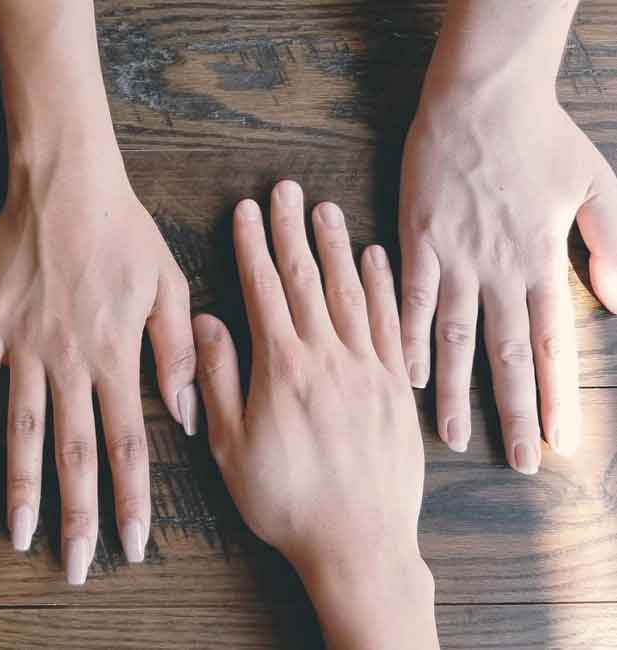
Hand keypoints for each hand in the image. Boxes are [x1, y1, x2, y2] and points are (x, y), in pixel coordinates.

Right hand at [0, 146, 196, 583]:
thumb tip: (186, 415)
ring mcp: (24, 344)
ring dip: (22, 488)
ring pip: (22, 431)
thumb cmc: (124, 230)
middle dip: (79, 513)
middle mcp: (69, 360)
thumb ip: (175, 352)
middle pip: (75, 451)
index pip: (128, 443)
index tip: (133, 543)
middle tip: (77, 564)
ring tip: (21, 535)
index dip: (131, 498)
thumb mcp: (168, 284)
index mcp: (116, 354)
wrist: (65, 181)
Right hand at [194, 182, 436, 648]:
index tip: (247, 210)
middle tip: (286, 189)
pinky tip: (375, 258)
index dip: (253, 246)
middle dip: (292, 230)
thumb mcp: (231, 447)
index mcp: (282, 367)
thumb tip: (206, 322)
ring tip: (325, 209)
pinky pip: (390, 323)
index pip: (264, 290)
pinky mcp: (395, 387)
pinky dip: (382, 285)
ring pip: (349, 291)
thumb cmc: (285, 500)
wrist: (359, 543)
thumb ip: (217, 379)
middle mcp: (327, 356)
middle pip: (306, 279)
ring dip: (335, 246)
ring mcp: (367, 368)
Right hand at [400, 75, 616, 471]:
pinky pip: (411, 301)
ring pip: (456, 336)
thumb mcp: (597, 182)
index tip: (561, 442)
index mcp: (541, 260)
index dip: (557, 395)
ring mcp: (455, 259)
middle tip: (517, 462)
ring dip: (455, 391)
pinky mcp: (417, 242)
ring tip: (451, 437)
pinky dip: (408, 339)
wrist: (480, 98)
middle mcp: (499, 270)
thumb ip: (614, 242)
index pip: (553, 342)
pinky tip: (406, 376)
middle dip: (514, 411)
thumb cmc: (538, 136)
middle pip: (507, 353)